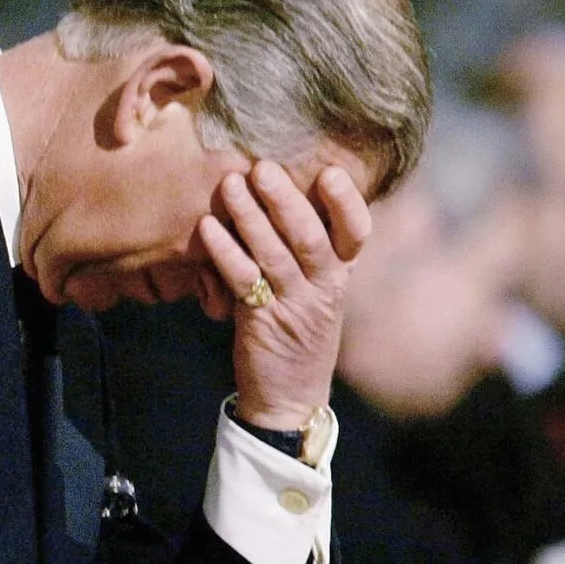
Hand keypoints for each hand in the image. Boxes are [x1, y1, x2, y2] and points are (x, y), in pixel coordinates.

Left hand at [198, 160, 370, 427]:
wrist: (287, 397)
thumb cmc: (295, 332)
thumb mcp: (311, 289)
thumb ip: (302, 248)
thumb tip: (277, 192)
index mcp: (340, 275)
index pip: (356, 233)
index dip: (347, 202)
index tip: (331, 171)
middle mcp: (324, 288)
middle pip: (311, 237)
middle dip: (287, 199)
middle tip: (262, 167)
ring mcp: (295, 307)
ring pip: (276, 255)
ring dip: (251, 217)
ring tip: (231, 185)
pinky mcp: (263, 323)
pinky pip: (244, 281)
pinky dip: (224, 252)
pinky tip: (207, 229)